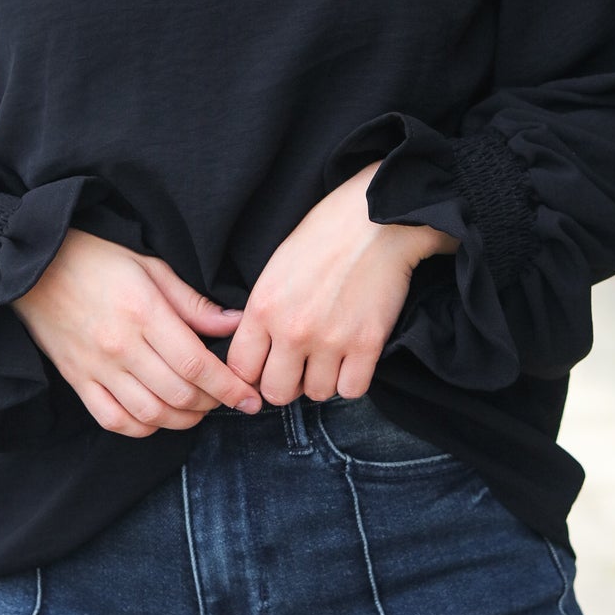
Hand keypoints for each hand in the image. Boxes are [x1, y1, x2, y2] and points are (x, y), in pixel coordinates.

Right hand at [11, 229, 262, 437]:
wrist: (34, 266)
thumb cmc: (97, 258)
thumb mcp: (151, 266)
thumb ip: (192, 303)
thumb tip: (235, 323)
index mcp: (143, 313)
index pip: (196, 365)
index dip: (229, 387)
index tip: (250, 397)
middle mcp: (120, 346)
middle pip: (178, 394)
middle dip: (213, 404)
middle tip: (229, 399)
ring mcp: (96, 368)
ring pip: (150, 415)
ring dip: (183, 420)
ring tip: (199, 409)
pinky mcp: (77, 380)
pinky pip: (114, 420)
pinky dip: (142, 428)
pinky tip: (158, 417)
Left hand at [225, 164, 460, 404]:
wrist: (374, 221)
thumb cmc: (323, 237)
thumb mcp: (275, 269)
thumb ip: (262, 313)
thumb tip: (256, 353)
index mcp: (263, 307)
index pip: (240, 369)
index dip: (250, 376)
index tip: (263, 370)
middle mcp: (292, 330)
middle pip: (276, 392)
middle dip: (285, 384)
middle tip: (297, 367)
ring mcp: (331, 341)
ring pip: (316, 394)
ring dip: (321, 380)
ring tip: (328, 356)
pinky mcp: (367, 345)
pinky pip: (352, 390)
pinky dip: (351, 381)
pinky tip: (351, 359)